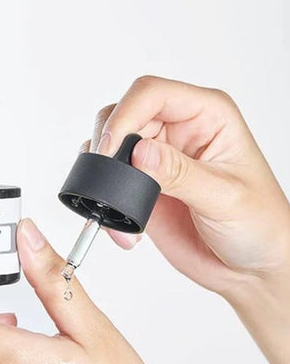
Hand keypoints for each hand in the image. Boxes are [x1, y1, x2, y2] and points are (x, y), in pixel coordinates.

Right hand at [89, 75, 289, 363]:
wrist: (254, 269)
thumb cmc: (261, 230)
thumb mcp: (229, 198)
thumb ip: (181, 171)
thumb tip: (141, 150)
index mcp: (206, 118)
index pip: (150, 94)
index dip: (125, 118)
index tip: (114, 153)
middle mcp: (178, 133)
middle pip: (122, 115)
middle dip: (107, 148)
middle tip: (111, 184)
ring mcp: (157, 161)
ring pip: (107, 147)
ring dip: (102, 180)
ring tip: (121, 216)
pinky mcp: (144, 190)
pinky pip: (108, 184)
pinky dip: (105, 206)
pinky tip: (122, 232)